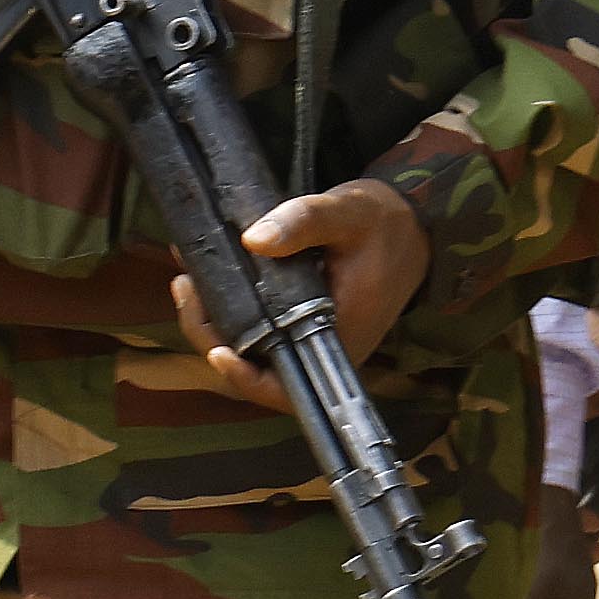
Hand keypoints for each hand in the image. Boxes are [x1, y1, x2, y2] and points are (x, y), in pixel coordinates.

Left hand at [167, 179, 426, 410]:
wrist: (412, 226)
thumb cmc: (384, 223)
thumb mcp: (347, 213)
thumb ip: (302, 222)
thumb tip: (252, 240)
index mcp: (340, 340)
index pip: (287, 386)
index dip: (247, 379)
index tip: (217, 351)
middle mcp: (323, 351)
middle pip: (255, 367)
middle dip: (212, 334)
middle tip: (186, 287)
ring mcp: (311, 340)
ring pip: (251, 349)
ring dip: (214, 321)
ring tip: (187, 279)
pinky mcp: (302, 324)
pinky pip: (259, 329)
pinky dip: (229, 308)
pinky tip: (207, 276)